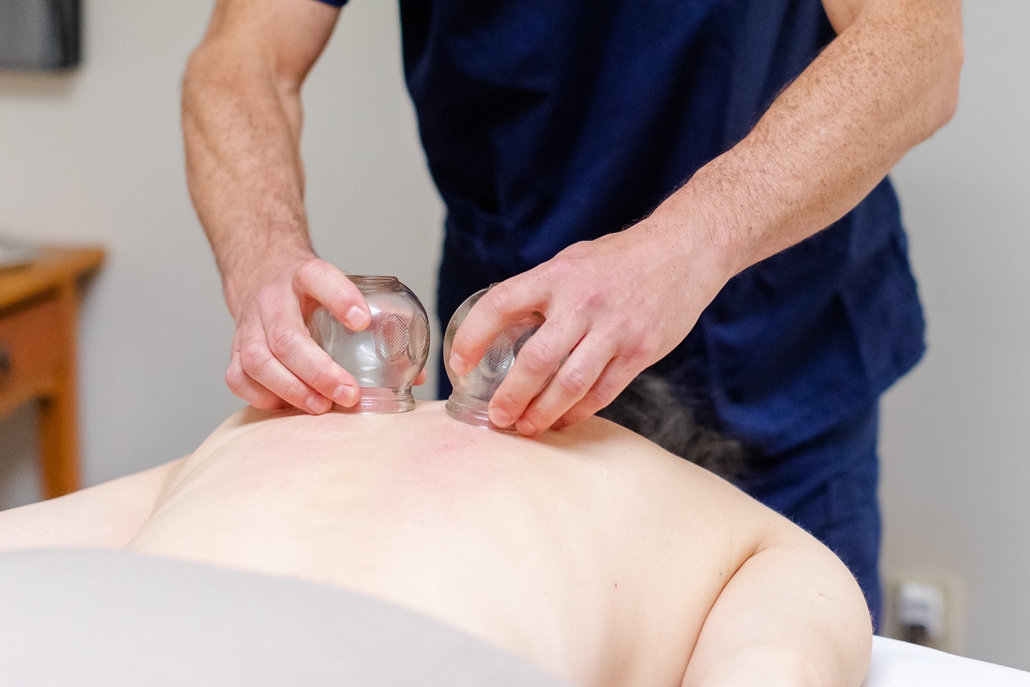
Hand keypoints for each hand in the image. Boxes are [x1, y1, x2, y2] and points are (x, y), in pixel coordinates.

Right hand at [225, 255, 426, 412]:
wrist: (261, 273)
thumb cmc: (309, 293)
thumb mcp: (340, 290)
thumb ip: (374, 325)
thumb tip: (413, 377)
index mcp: (303, 275)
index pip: (318, 277)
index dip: (340, 298)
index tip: (362, 321)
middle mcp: (272, 298)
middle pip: (286, 335)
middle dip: (319, 370)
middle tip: (349, 393)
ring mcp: (249, 323)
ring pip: (258, 359)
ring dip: (292, 389)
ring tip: (321, 406)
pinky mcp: (235, 347)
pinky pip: (238, 376)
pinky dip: (262, 396)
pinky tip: (287, 406)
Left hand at [447, 212, 733, 435]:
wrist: (685, 250)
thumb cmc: (622, 258)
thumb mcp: (572, 261)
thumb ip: (541, 292)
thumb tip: (504, 327)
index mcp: (557, 275)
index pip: (500, 304)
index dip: (473, 337)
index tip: (458, 364)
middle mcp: (583, 302)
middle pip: (535, 360)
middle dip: (511, 396)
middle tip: (497, 416)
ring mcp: (614, 328)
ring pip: (570, 384)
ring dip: (543, 413)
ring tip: (526, 428)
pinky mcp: (640, 350)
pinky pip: (603, 391)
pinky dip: (579, 411)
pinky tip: (563, 421)